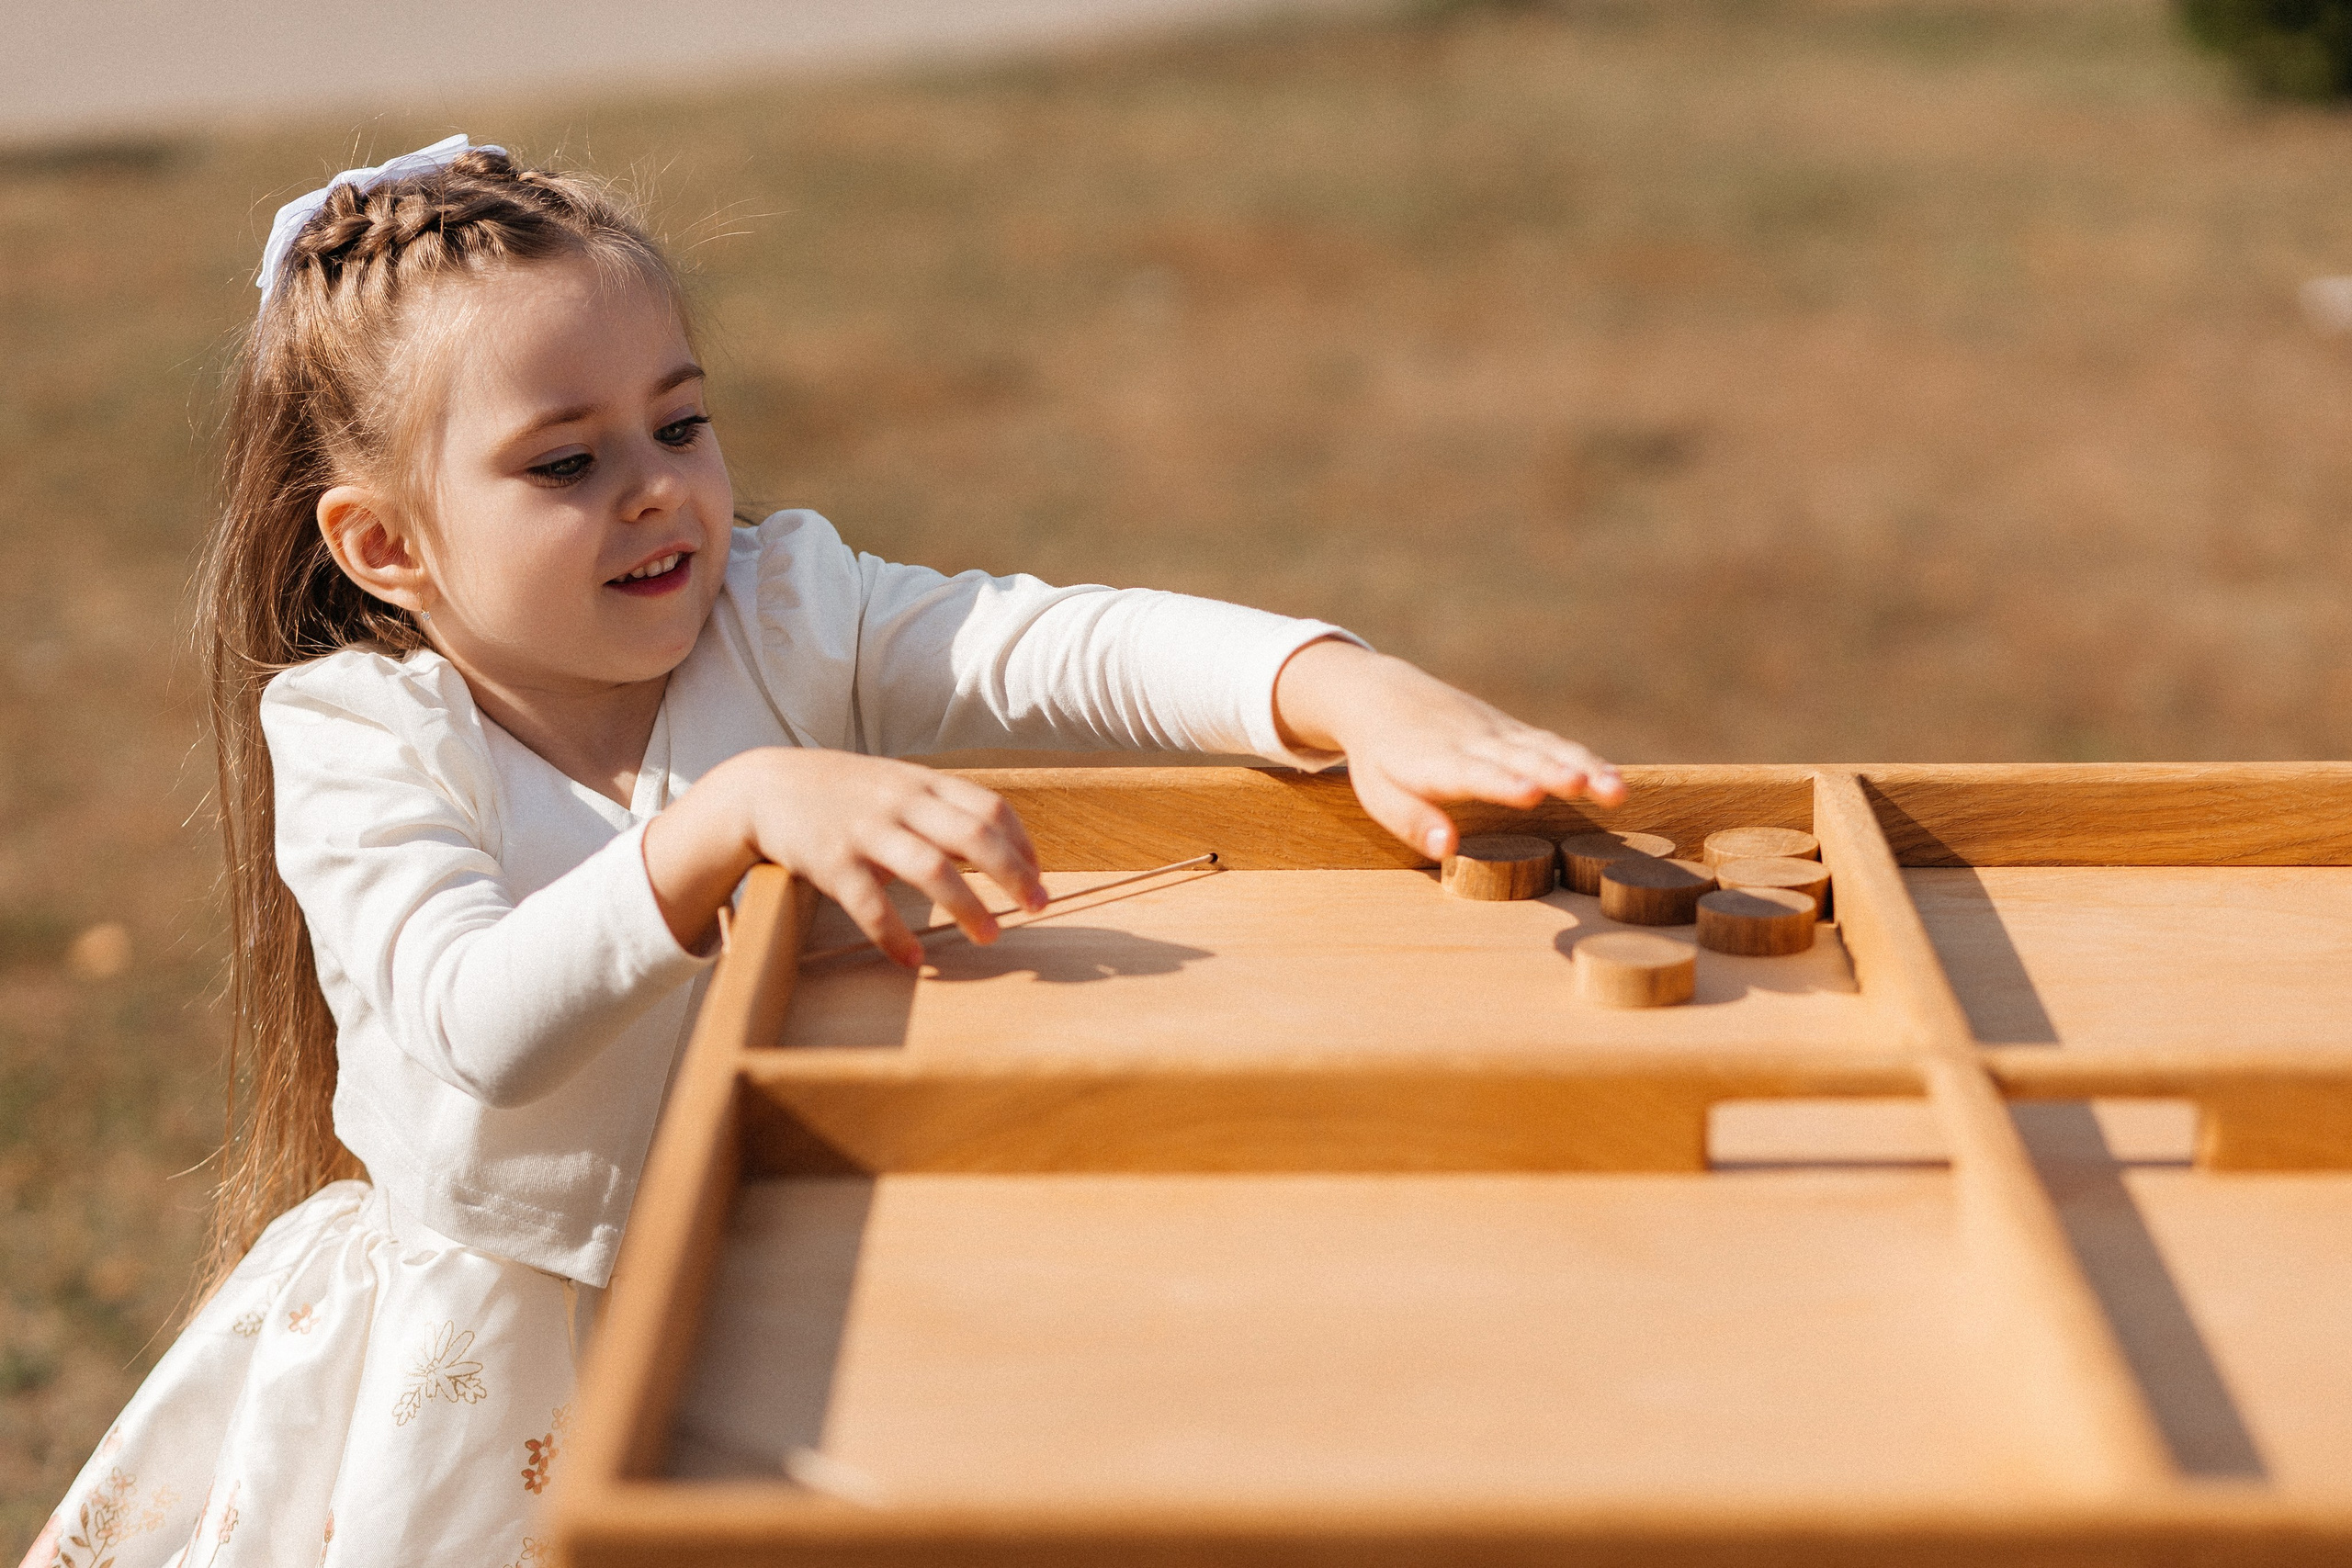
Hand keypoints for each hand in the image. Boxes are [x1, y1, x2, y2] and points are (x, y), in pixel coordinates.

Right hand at [641, 748, 1047, 966]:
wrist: (764, 786)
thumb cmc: (843, 792)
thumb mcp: (895, 782)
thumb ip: (940, 805)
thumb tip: (999, 843)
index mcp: (922, 782)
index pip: (990, 808)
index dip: (1022, 844)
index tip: (1039, 878)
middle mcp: (901, 802)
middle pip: (974, 836)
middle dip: (1013, 875)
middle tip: (1038, 908)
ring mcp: (867, 830)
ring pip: (932, 869)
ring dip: (968, 906)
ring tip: (991, 938)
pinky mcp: (832, 861)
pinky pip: (871, 904)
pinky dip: (895, 935)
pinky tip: (914, 959)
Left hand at [1271, 639, 1625, 860]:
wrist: (1383, 696)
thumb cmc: (1381, 759)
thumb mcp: (1380, 795)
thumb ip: (1414, 822)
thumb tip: (1448, 849)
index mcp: (1437, 762)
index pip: (1474, 773)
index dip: (1503, 784)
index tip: (1531, 794)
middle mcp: (1474, 742)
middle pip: (1521, 757)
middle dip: (1557, 772)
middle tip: (1591, 787)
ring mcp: (1498, 732)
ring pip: (1546, 748)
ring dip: (1584, 766)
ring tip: (1615, 790)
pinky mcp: (1513, 730)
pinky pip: (1552, 743)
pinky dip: (1584, 758)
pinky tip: (1612, 780)